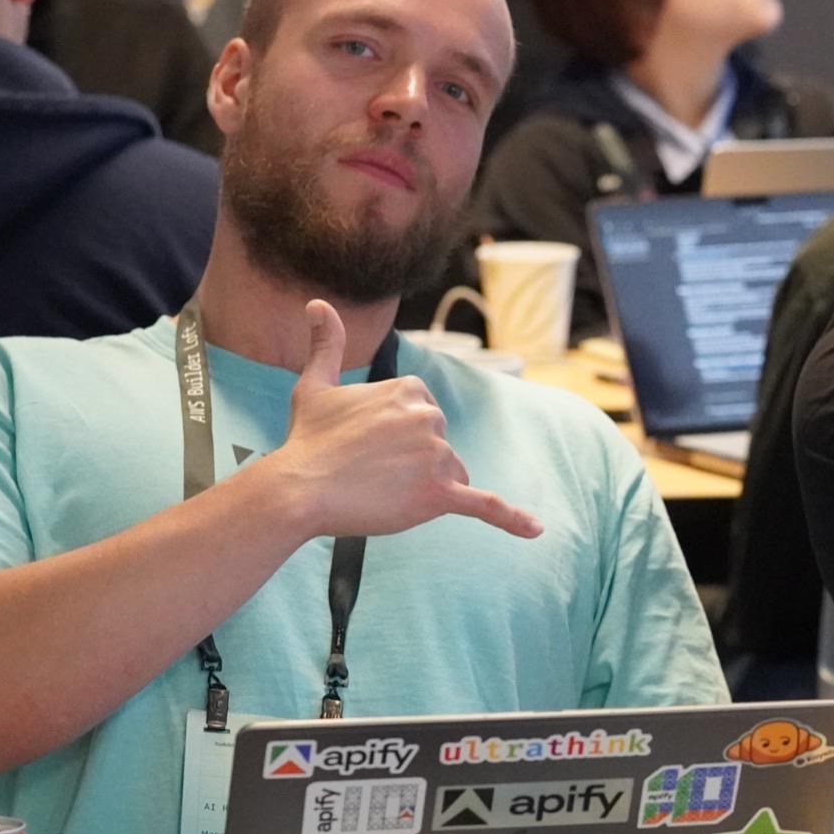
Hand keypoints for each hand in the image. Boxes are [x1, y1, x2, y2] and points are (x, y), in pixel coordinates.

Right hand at [268, 300, 542, 540]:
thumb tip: (317, 303)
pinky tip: (536, 530)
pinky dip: (511, 519)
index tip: (367, 447)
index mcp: (411, 390)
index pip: (426, 420)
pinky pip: (484, 504)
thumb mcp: (316, 385)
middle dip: (413, 465)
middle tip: (368, 472)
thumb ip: (326, 344)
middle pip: (440, 449)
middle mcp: (430, 417)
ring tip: (380, 491)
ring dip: (423, 489)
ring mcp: (437, 455)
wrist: (297, 489)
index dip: (399, 441)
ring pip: (449, 478)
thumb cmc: (306, 440)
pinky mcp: (439, 494)